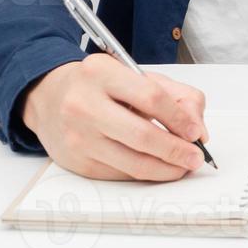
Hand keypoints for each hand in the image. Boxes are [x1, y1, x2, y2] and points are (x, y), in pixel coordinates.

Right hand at [21, 53, 209, 180]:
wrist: (49, 97)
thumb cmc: (98, 85)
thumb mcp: (134, 75)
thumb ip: (174, 95)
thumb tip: (197, 129)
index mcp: (102, 73)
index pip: (151, 97)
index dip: (179, 118)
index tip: (196, 132)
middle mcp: (84, 104)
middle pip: (142, 136)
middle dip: (176, 151)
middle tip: (195, 157)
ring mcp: (78, 136)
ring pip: (132, 162)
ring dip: (165, 169)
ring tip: (182, 166)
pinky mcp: (77, 162)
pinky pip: (120, 173)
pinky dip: (144, 173)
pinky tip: (158, 168)